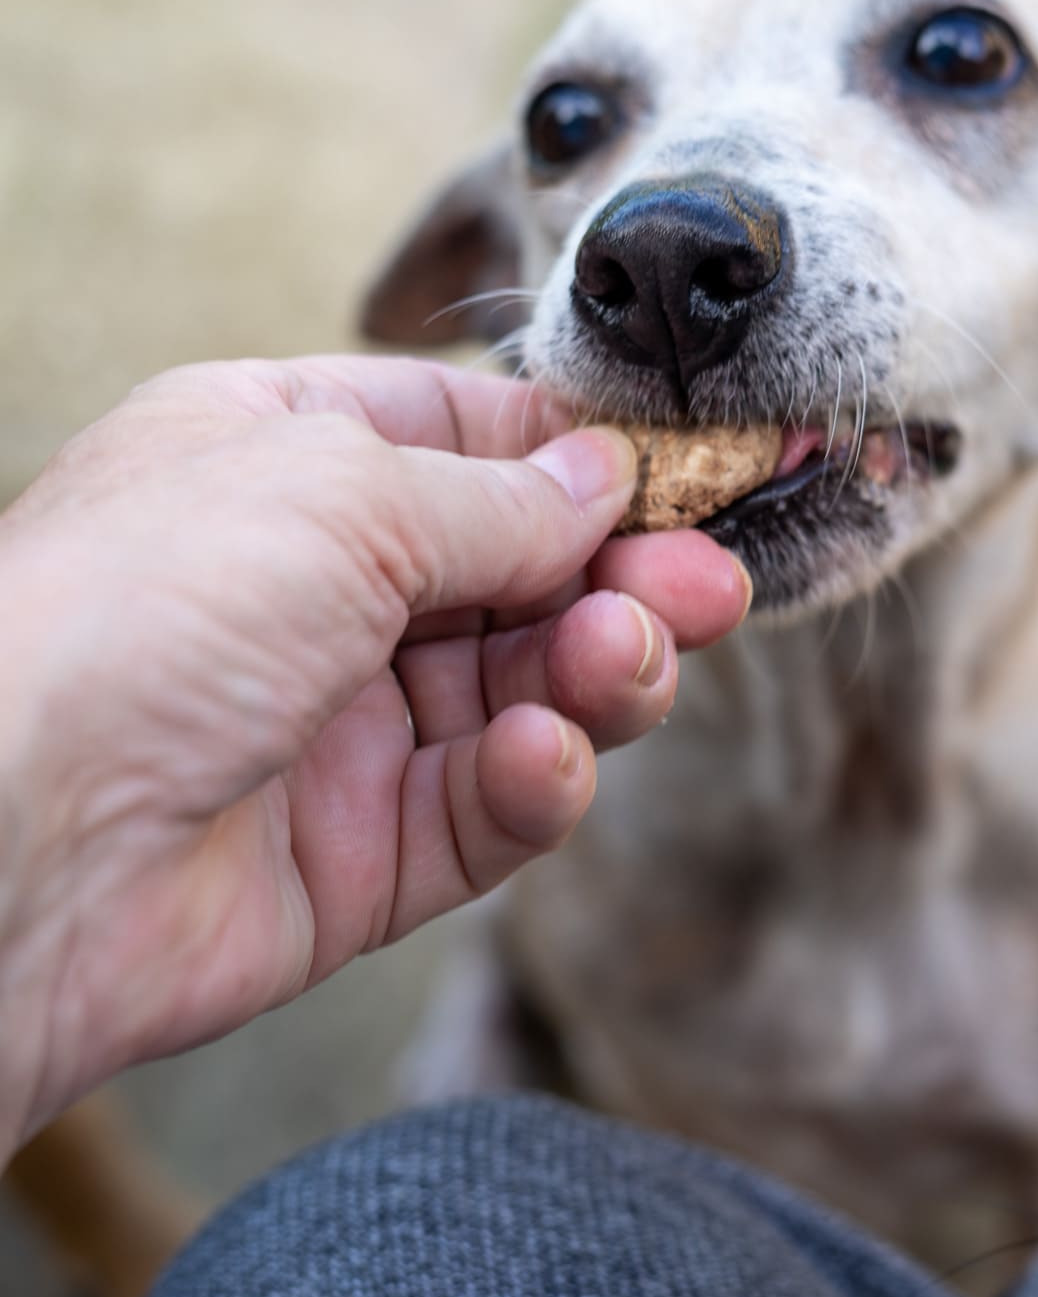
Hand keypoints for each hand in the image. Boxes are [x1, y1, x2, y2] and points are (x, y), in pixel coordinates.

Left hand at [0, 356, 748, 1156]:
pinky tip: (541, 760)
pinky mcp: (355, 856)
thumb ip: (495, 498)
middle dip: (618, 574)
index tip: (690, 472)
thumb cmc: (147, 608)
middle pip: (514, 574)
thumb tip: (608, 474)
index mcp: (280, 460)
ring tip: (631, 658)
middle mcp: (310, 587)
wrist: (7, 840)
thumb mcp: (338, 496)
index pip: (467, 440)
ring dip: (595, 672)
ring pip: (518, 693)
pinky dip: (531, 782)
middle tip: (709, 584)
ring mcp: (334, 725)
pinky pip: (481, 808)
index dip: (582, 458)